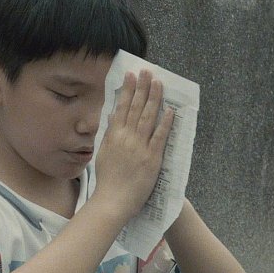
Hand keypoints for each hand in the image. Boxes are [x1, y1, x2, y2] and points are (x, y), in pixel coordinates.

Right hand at [92, 69, 174, 221]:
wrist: (112, 201)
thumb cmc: (107, 181)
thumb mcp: (103, 153)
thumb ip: (109, 134)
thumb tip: (112, 117)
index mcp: (114, 136)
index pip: (122, 107)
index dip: (127, 90)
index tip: (131, 75)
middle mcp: (126, 138)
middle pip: (136, 108)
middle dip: (142, 88)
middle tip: (147, 71)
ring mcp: (140, 147)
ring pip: (148, 117)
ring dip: (154, 98)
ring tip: (158, 83)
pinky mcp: (152, 158)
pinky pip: (160, 137)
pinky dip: (165, 123)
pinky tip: (170, 110)